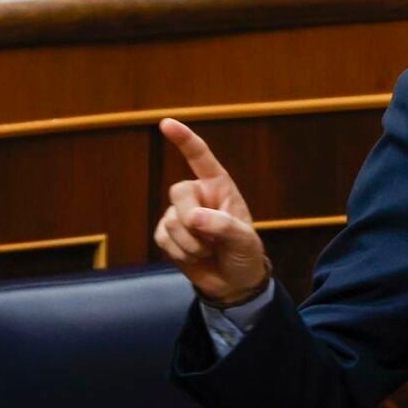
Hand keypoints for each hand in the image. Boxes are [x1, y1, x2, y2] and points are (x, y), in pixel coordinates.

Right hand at [153, 118, 271, 305]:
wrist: (234, 283)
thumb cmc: (245, 254)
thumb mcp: (244, 240)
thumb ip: (223, 225)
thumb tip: (193, 217)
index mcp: (219, 187)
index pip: (200, 158)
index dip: (184, 140)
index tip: (166, 124)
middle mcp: (198, 196)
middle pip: (178, 191)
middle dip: (191, 219)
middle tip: (210, 240)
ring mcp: (180, 215)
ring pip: (170, 221)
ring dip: (190, 244)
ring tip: (208, 251)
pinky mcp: (168, 235)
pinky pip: (162, 238)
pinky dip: (179, 253)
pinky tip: (195, 257)